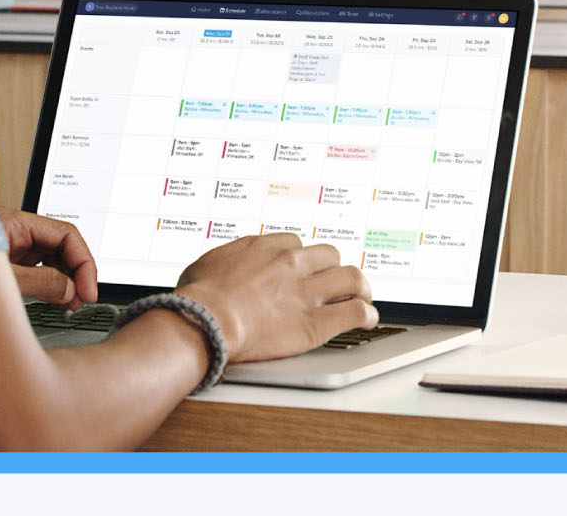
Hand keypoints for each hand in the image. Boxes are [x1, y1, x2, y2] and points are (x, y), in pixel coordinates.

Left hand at [0, 207, 98, 311]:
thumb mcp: (1, 278)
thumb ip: (38, 282)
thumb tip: (69, 290)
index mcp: (15, 223)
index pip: (65, 234)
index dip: (83, 262)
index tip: (88, 289)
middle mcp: (16, 232)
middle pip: (61, 246)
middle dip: (76, 273)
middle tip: (81, 298)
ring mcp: (11, 247)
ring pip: (50, 259)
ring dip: (65, 281)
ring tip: (70, 303)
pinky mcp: (6, 263)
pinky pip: (36, 270)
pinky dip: (49, 285)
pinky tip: (55, 298)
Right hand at [174, 233, 376, 363]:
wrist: (207, 321)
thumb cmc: (199, 298)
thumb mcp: (205, 264)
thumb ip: (224, 261)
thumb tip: (220, 267)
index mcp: (264, 247)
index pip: (296, 243)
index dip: (301, 258)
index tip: (302, 269)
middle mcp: (290, 264)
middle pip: (329, 255)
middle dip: (333, 269)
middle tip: (335, 281)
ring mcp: (306, 292)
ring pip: (351, 278)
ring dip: (359, 287)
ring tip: (362, 296)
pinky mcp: (316, 322)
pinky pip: (355, 312)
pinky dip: (366, 314)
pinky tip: (367, 318)